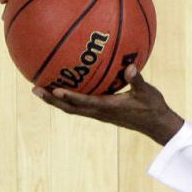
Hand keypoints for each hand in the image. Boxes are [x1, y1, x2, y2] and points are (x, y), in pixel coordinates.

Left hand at [32, 64, 183, 145]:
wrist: (156, 124)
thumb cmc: (153, 107)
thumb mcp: (147, 92)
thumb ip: (137, 79)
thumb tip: (130, 67)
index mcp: (108, 107)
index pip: (84, 103)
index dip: (69, 97)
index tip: (54, 89)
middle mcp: (100, 112)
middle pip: (69, 108)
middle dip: (51, 99)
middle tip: (35, 89)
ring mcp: (99, 114)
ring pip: (72, 108)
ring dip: (56, 101)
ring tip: (41, 90)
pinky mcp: (102, 113)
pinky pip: (80, 106)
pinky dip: (69, 99)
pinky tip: (66, 88)